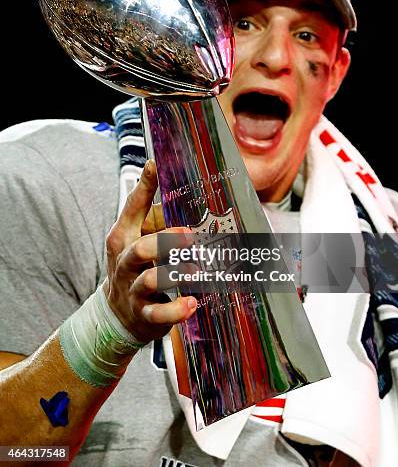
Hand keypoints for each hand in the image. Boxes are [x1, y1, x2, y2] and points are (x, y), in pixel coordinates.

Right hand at [103, 159, 196, 343]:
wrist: (118, 315)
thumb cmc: (135, 267)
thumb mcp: (137, 238)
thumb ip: (155, 216)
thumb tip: (180, 184)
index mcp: (124, 237)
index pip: (131, 208)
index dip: (144, 187)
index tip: (155, 166)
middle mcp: (126, 262)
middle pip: (141, 248)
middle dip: (166, 241)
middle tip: (191, 235)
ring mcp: (133, 289)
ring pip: (150, 280)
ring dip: (175, 275)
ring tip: (196, 272)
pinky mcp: (144, 313)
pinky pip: (158, 313)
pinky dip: (176, 310)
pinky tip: (191, 304)